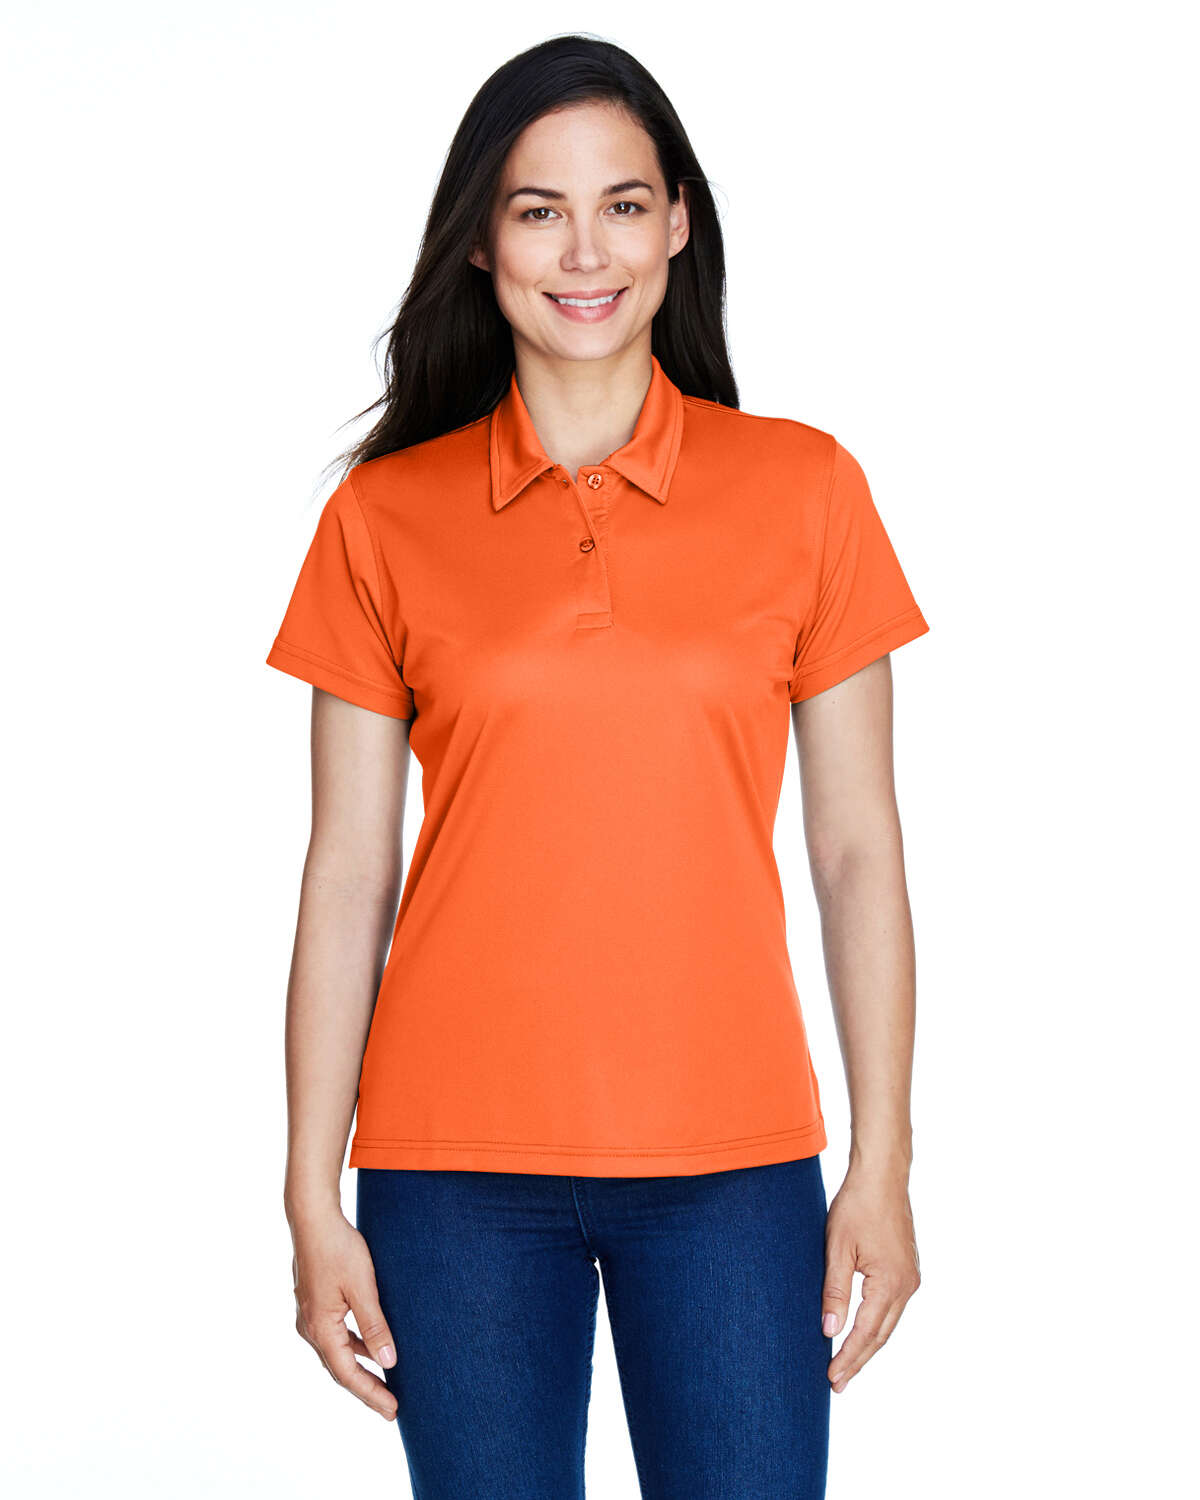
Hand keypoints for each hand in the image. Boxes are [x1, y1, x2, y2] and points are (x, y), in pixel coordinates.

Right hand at [290, 1205, 399, 1420]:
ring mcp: (309, 1316)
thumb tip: (388, 1363)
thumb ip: (375, 1326)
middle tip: (391, 1407)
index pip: (348, 1375)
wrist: (313, 1218)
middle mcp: (310, 1328)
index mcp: (321, 1329)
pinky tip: (368, 1346)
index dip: (371, 1394)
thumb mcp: (363, 1287)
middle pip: (339, 1369)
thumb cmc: (338, 1249)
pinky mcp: (314, 1304)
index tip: (393, 1411)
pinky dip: (352, 1348)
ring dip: (359, 1369)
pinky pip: (334, 1336)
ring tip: (383, 1382)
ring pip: (336, 1354)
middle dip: (366, 1389)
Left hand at [821, 1165, 920, 1392]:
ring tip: (847, 1365)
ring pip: (888, 1323)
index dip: (848, 1357)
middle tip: (837, 1383)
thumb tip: (829, 1331)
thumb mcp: (837, 1248)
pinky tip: (861, 1331)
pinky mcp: (907, 1269)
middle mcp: (907, 1286)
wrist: (882, 1176)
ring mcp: (910, 1277)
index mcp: (890, 1283)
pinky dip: (876, 1324)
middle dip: (858, 1360)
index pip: (866, 1333)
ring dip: (868, 1344)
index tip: (831, 1378)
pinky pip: (891, 1307)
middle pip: (881, 1335)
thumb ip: (834, 1291)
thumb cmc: (857, 1206)